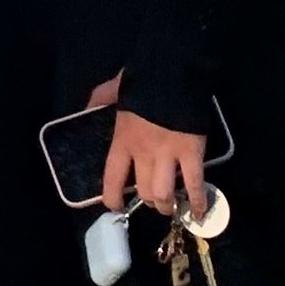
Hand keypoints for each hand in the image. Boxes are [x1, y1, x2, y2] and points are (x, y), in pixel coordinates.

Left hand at [88, 73, 208, 216]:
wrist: (172, 72)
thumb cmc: (143, 81)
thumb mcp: (114, 89)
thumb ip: (99, 100)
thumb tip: (86, 108)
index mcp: (122, 139)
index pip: (112, 176)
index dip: (112, 196)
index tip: (115, 206)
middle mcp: (143, 152)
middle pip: (144, 190)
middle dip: (149, 201)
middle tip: (153, 201)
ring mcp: (168, 154)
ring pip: (164, 193)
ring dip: (168, 204)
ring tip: (171, 206)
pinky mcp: (192, 153)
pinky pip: (195, 184)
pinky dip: (198, 201)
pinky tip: (198, 213)